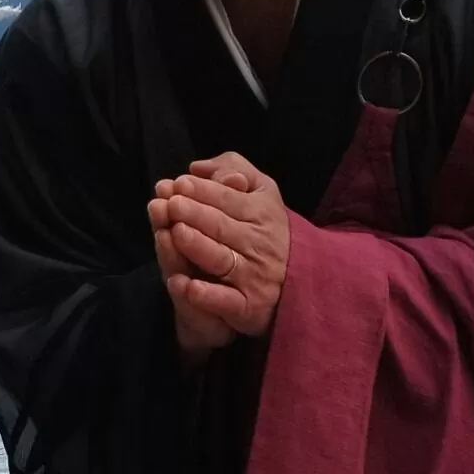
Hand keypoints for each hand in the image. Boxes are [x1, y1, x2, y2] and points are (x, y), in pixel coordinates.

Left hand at [148, 153, 289, 343]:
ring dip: (198, 247)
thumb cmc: (266, 229)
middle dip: (195, 214)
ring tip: (176, 233)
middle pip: (221, 227)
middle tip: (172, 205)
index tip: (179, 184)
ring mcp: (253, 277)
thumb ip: (234, 169)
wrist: (301, 279)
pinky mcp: (247, 307)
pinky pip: (225, 301)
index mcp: (261, 213)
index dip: (204, 191)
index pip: (229, 199)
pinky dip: (206, 295)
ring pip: (221, 260)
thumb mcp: (261, 191)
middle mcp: (258, 245)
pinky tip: (184, 285)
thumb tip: (197, 167)